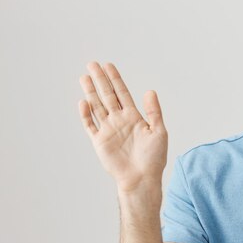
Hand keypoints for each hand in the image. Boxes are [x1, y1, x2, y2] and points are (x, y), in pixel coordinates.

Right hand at [78, 62, 167, 192]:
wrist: (141, 179)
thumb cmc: (153, 158)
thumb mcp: (159, 132)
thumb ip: (154, 112)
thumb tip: (150, 91)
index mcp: (134, 117)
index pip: (122, 93)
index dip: (115, 79)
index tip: (109, 65)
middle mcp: (119, 121)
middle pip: (107, 96)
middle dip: (100, 80)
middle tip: (92, 64)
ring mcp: (108, 130)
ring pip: (97, 106)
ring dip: (90, 92)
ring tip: (84, 77)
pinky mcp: (99, 142)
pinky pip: (90, 125)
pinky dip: (86, 114)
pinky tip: (83, 101)